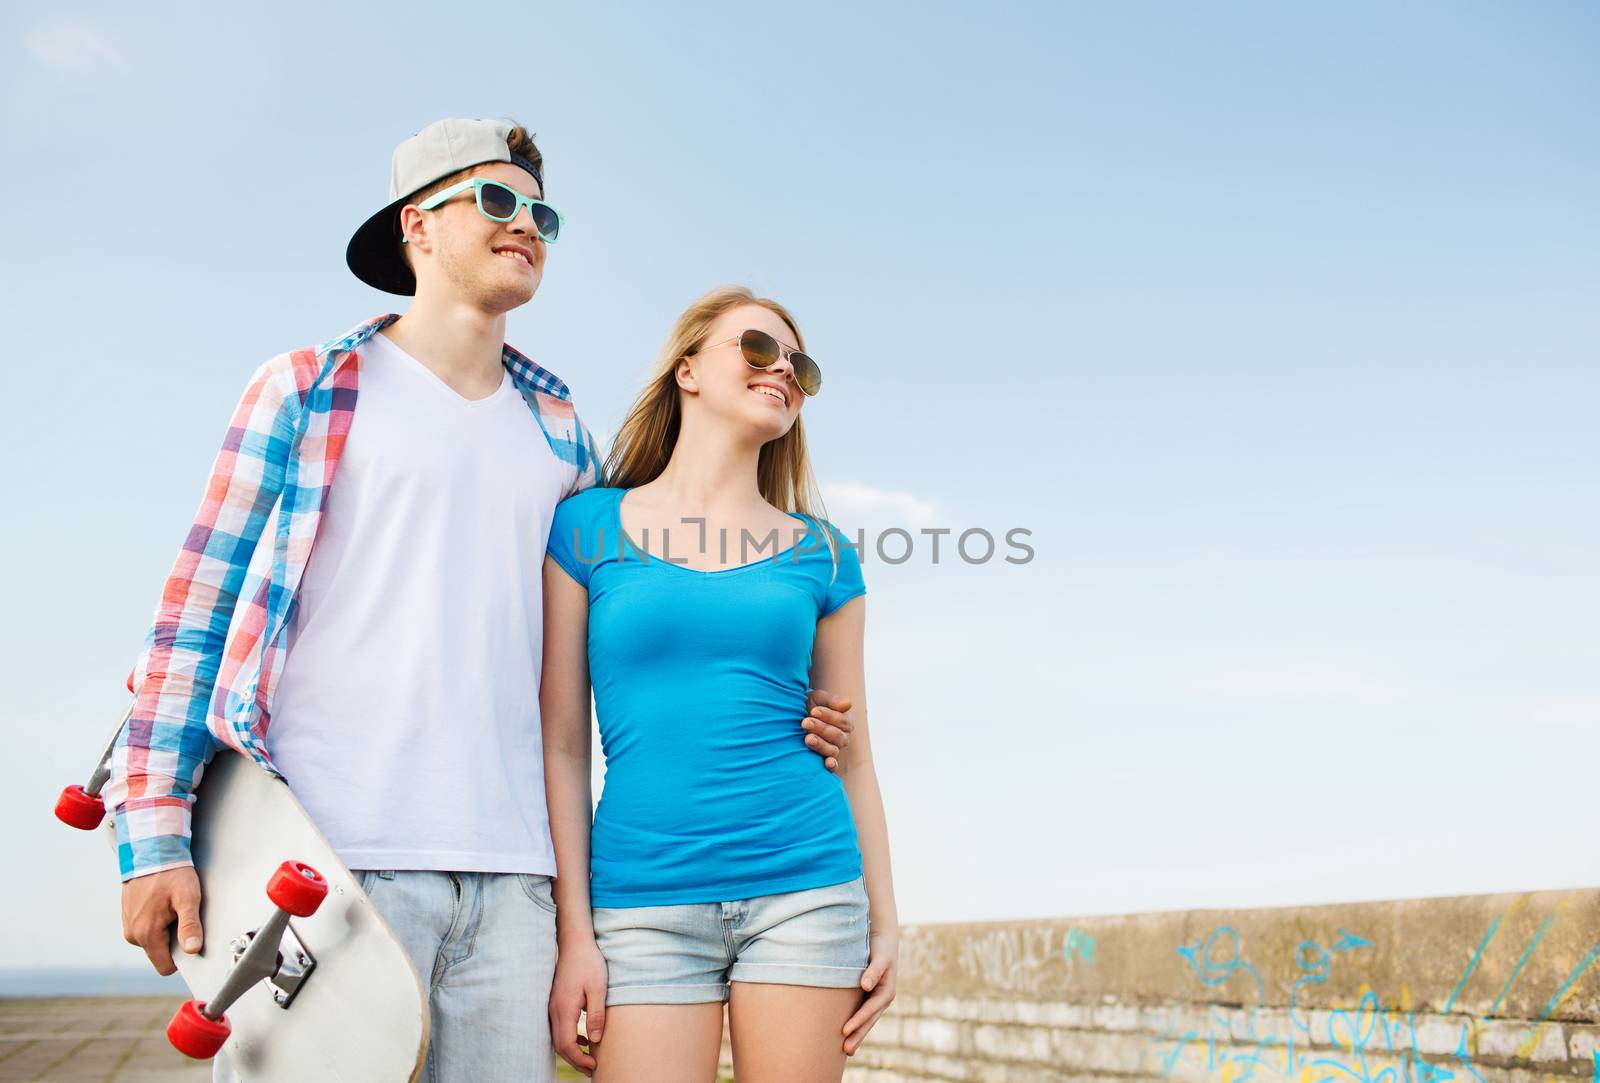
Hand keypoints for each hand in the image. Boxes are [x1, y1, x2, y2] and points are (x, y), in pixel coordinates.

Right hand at [121, 866, 202, 975]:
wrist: (151, 852)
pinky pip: (147, 929)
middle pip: (160, 953)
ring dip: (166, 929)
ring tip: (172, 907)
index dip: (181, 957)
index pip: (165, 966)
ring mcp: (128, 926)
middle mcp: (132, 934)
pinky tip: (163, 904)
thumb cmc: (172, 874)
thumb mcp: (188, 898)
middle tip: (183, 916)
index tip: (191, 939)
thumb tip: (192, 950)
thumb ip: (190, 925)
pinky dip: (157, 921)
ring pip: (154, 941)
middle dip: (174, 940)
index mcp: (146, 933)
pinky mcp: (128, 917)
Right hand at [550, 935, 608, 1075]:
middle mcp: (554, 1010)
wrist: (575, 943)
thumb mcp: (598, 988)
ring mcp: (552, 1006)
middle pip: (559, 1046)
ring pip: (557, 1038)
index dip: (579, 1059)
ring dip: (572, 1051)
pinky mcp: (556, 1002)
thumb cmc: (589, 963)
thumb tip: (595, 1040)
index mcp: (564, 1009)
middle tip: (592, 1068)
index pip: (566, 1044)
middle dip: (575, 1060)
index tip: (594, 1064)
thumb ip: (596, 1015)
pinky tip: (584, 1038)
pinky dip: (570, 1038)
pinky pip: (559, 1028)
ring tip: (589, 1057)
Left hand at [803, 688, 854, 772]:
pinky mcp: (824, 761)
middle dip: (821, 729)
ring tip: (807, 739)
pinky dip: (832, 766)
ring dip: (821, 745)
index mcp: (844, 721)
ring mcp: (834, 750)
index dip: (829, 716)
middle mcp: (842, 738)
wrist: (790, 717)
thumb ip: (833, 701)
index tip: (814, 711)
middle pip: (837, 736)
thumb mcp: (819, 698)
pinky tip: (828, 763)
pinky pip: (833, 766)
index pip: (842, 721)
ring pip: (833, 750)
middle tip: (805, 722)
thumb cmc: (809, 705)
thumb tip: (848, 704)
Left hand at [843, 927, 897, 1055]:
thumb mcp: (880, 958)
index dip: (858, 1020)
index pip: (869, 1010)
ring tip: (846, 1050)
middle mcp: (882, 999)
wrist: (884, 941)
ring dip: (857, 1034)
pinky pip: (862, 1014)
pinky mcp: (869, 998)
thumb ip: (874, 971)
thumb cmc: (881, 948)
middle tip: (845, 1050)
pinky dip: (856, 1025)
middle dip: (858, 1035)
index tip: (844, 1031)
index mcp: (886, 992)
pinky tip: (847, 1035)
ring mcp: (876, 1000)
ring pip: (866, 1021)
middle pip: (869, 1021)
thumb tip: (866, 986)